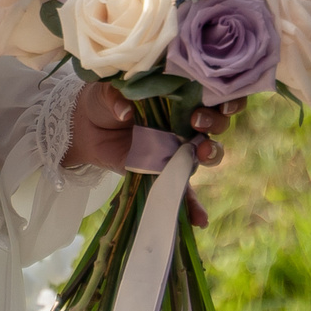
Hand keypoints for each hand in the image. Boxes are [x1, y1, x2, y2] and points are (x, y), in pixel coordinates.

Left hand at [64, 81, 243, 226]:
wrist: (87, 128)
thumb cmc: (104, 100)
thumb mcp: (107, 91)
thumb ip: (117, 97)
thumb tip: (125, 112)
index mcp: (178, 93)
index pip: (212, 90)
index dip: (223, 94)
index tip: (217, 99)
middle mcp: (185, 119)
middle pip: (216, 120)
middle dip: (215, 121)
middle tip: (197, 121)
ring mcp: (178, 146)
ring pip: (206, 150)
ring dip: (211, 152)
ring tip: (203, 153)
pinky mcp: (165, 171)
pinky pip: (184, 190)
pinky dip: (193, 206)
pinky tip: (200, 220)